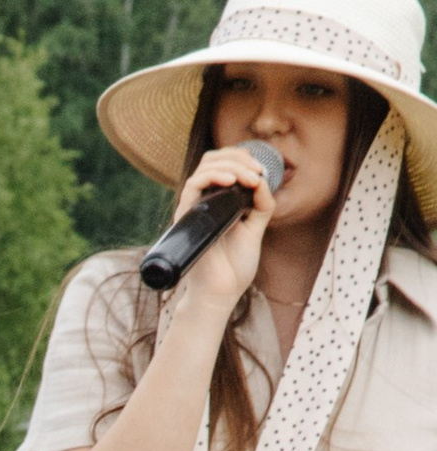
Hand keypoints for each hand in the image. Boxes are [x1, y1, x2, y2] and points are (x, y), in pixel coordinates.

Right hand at [174, 142, 276, 314]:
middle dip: (237, 157)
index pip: (222, 165)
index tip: (260, 169)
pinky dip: (214, 176)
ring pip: (205, 167)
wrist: (221, 293)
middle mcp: (203, 202)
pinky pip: (194, 184)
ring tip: (249, 177)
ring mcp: (194, 209)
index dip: (241, 158)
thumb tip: (263, 180)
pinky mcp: (187, 218)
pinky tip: (232, 181)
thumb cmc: (234, 267)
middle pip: (212, 160)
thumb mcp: (256, 228)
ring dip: (231, 165)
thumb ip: (261, 205)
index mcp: (217, 203)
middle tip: (256, 170)